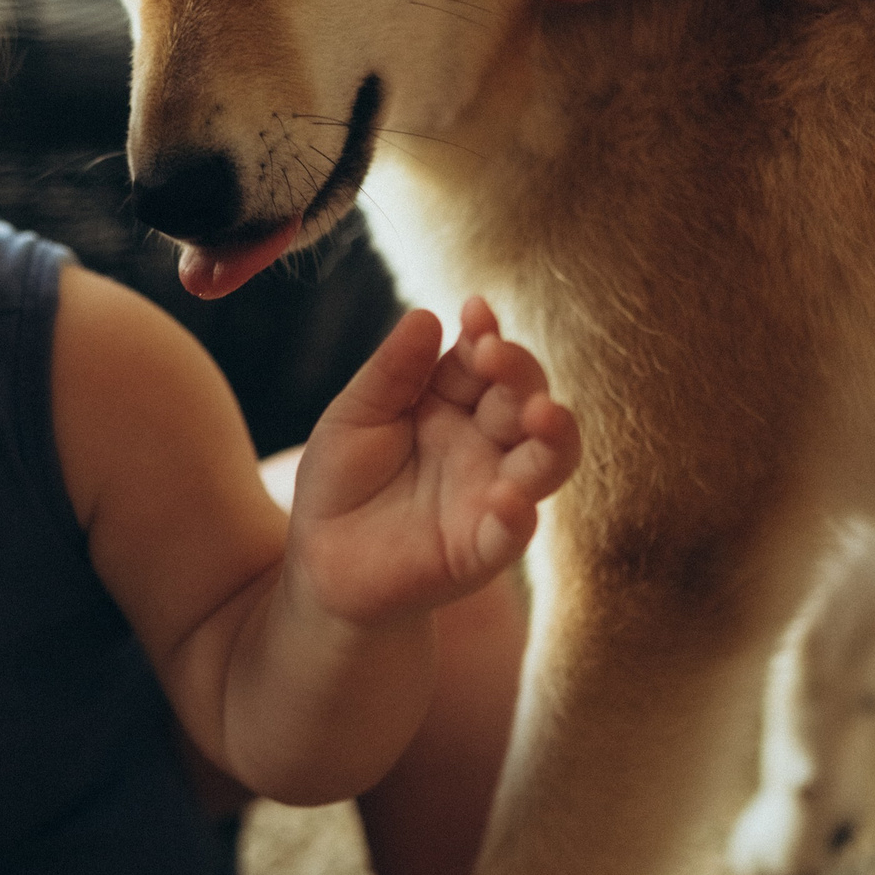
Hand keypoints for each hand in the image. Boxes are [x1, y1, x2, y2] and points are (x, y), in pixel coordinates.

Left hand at [288, 297, 577, 622]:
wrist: (321, 563)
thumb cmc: (340, 484)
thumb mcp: (354, 417)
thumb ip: (392, 372)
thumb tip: (427, 314)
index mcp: (451, 404)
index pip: (484, 362)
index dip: (486, 337)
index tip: (476, 310)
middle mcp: (484, 444)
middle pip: (525, 401)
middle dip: (520, 375)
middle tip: (495, 357)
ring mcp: (490, 495)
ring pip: (546, 461)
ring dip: (553, 436)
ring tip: (542, 415)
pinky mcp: (480, 551)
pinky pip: (511, 534)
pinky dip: (516, 516)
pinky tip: (508, 498)